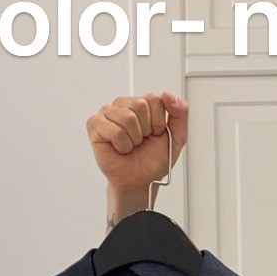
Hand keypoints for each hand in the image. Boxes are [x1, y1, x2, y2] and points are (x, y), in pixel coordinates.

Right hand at [87, 91, 187, 225]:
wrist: (139, 181)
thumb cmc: (153, 160)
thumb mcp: (177, 136)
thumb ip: (180, 112)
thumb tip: (167, 94)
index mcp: (143, 103)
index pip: (154, 98)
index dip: (158, 122)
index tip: (155, 134)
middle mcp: (124, 104)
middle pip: (140, 105)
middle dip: (146, 130)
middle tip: (141, 141)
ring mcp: (107, 113)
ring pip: (128, 117)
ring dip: (134, 139)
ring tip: (131, 145)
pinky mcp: (95, 124)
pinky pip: (114, 130)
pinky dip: (122, 145)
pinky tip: (120, 148)